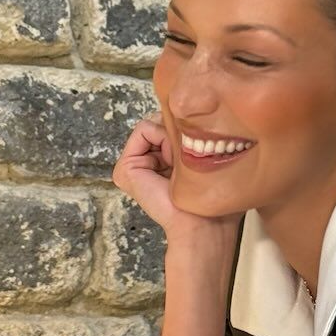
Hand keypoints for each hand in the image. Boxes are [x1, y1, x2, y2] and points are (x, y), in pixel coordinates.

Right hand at [112, 114, 238, 255]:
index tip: (201, 152)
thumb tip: (189, 111)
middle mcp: (147, 162)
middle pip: (162, 121)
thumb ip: (193, 135)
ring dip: (172, 135)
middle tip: (190, 159)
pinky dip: (159, 136)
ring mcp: (133, 166)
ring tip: (180, 163)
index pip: (171, 125)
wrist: (201, 225)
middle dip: (179, 130)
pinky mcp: (125, 170)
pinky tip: (169, 162)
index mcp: (164, 161)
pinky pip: (143, 130)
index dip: (188, 129)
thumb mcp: (206, 158)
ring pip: (154, 124)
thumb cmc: (210, 200)